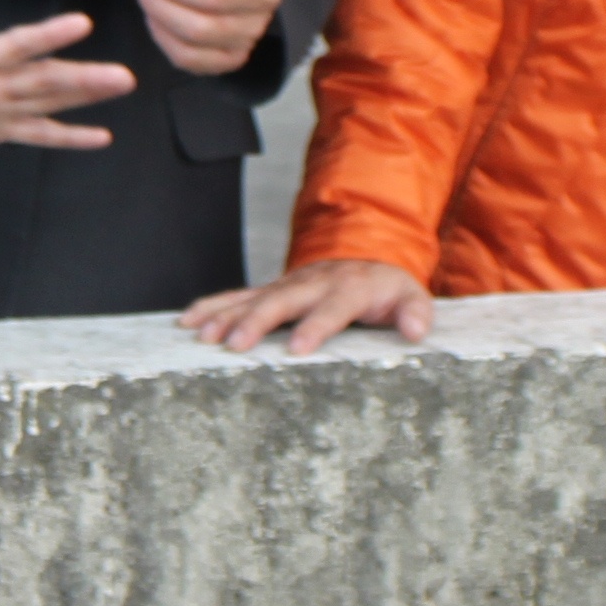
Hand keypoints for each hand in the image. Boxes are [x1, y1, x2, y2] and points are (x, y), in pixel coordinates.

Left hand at [0, 14, 135, 149]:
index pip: (15, 47)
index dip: (45, 36)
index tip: (80, 23)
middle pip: (46, 77)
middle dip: (84, 76)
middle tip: (122, 74)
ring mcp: (6, 103)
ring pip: (53, 98)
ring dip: (88, 94)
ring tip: (124, 84)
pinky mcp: (5, 127)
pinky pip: (41, 132)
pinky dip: (70, 137)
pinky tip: (102, 137)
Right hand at [182, 258, 436, 355]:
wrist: (364, 257)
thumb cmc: (386, 287)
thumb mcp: (410, 296)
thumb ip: (416, 313)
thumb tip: (417, 331)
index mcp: (349, 288)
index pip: (333, 308)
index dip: (316, 326)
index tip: (297, 348)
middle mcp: (314, 283)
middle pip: (282, 301)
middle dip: (256, 321)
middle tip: (234, 344)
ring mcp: (288, 285)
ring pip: (253, 297)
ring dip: (227, 315)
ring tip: (203, 335)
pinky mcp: (271, 289)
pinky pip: (237, 296)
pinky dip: (212, 305)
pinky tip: (188, 320)